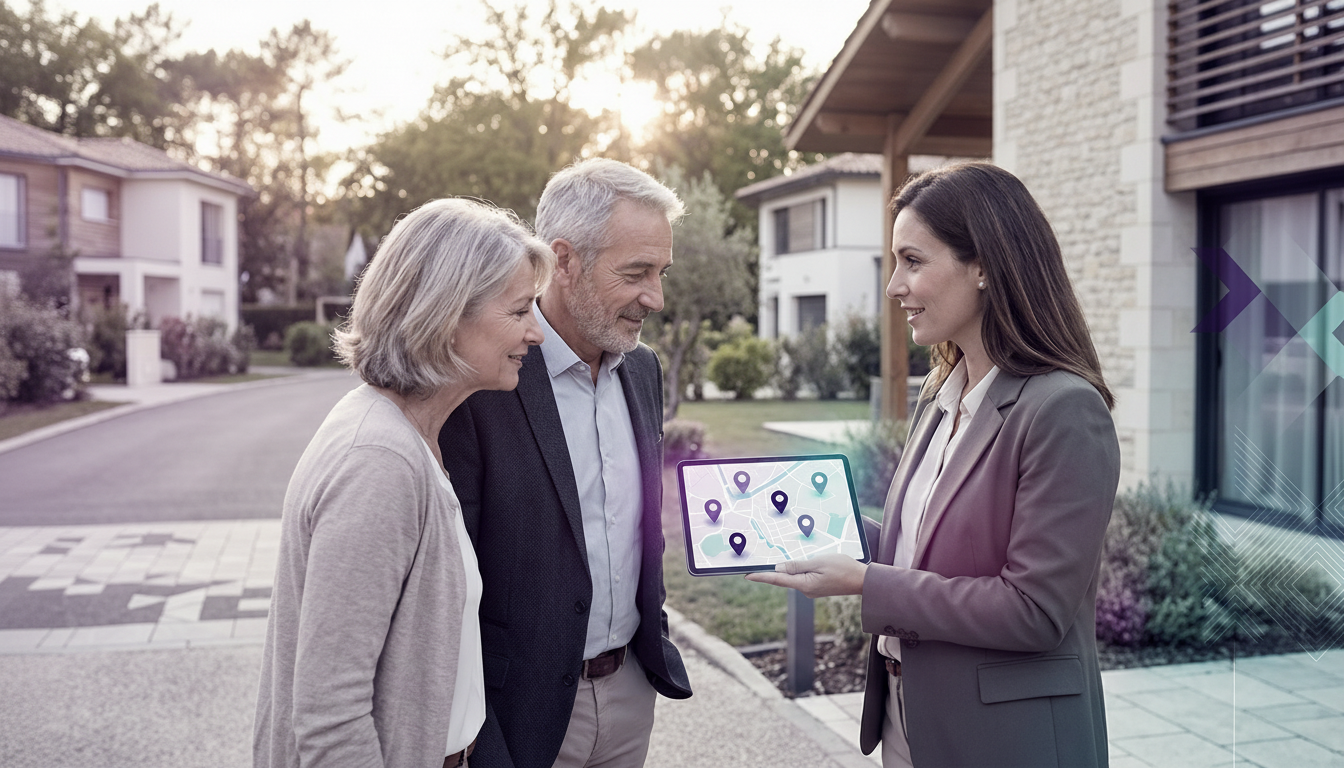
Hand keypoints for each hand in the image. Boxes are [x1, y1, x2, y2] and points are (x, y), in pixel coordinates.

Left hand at [744, 553, 867, 598]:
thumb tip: (778, 569)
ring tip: (777, 562)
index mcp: (805, 584)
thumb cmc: (843, 568)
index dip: (761, 576)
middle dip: (771, 572)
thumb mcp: (819, 562)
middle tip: (755, 565)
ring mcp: (812, 589)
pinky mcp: (817, 586)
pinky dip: (797, 570)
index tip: (747, 575)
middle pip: (784, 579)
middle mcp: (806, 590)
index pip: (778, 580)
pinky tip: (796, 564)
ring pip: (794, 577)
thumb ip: (798, 565)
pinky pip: (803, 577)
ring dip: (786, 570)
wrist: (863, 580)